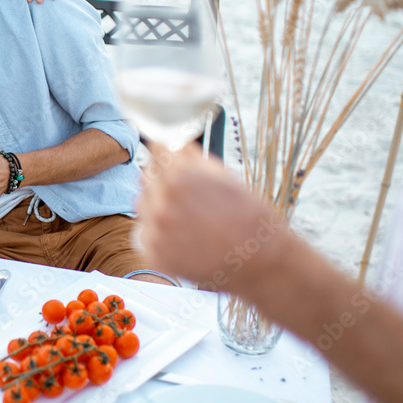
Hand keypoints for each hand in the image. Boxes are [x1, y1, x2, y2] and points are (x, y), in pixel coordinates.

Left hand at [137, 144, 288, 290]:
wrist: (260, 260)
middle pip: (146, 176)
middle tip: (187, 195)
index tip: (171, 159)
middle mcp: (163, 201)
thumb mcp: (223, 174)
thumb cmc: (247, 215)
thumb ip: (190, 156)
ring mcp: (156, 229)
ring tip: (186, 217)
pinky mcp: (153, 253)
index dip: (167, 154)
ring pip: (142, 204)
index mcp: (180, 175)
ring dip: (157, 205)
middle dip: (163, 180)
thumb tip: (169, 142)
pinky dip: (158, 232)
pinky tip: (181, 236)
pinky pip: (144, 232)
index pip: (157, 150)